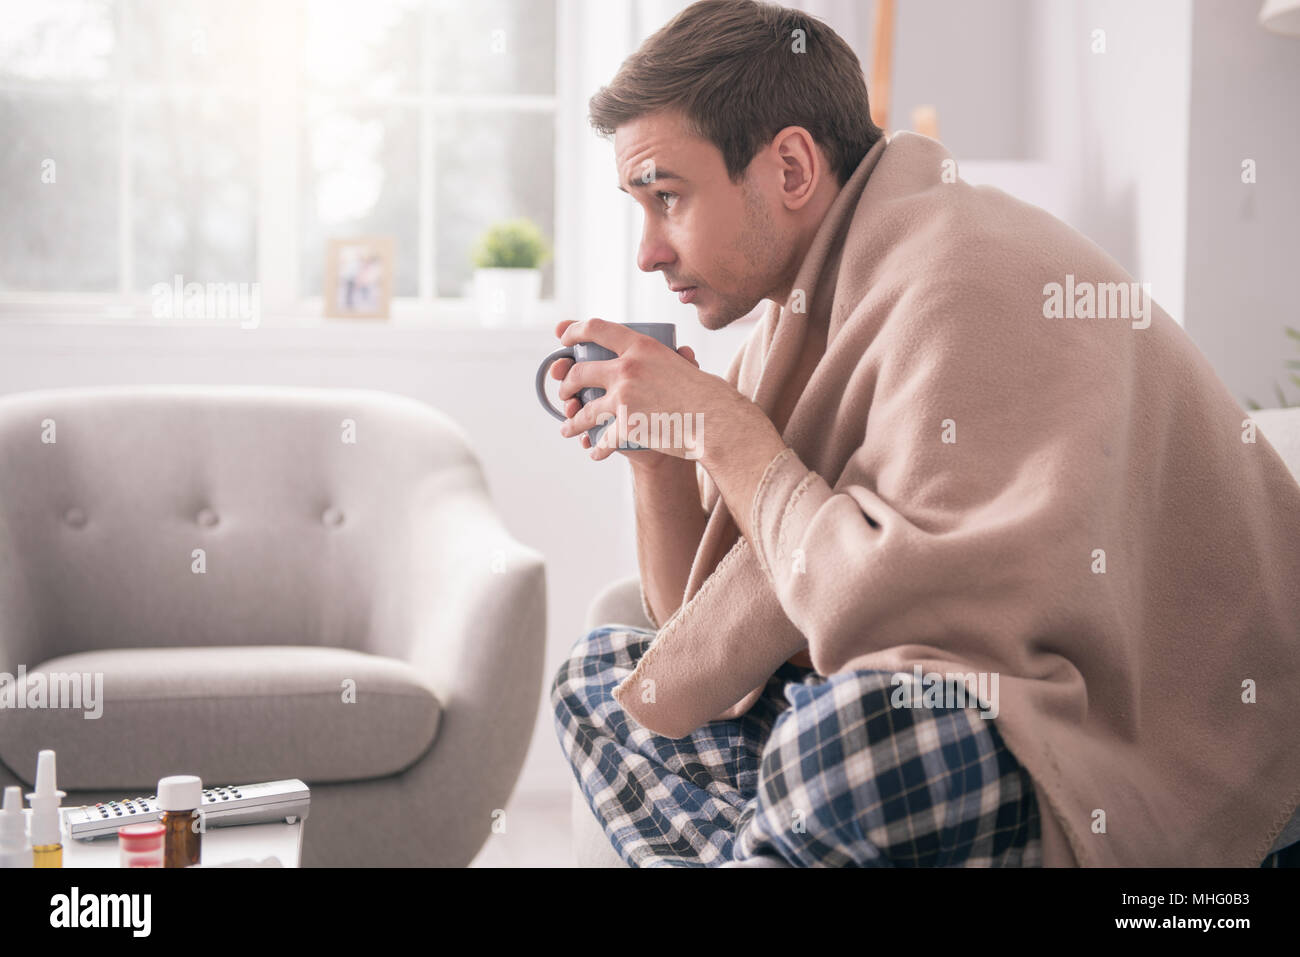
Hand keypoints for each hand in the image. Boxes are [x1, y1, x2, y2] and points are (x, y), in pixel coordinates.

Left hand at [550, 318, 721, 463]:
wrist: (716, 422)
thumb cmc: (708, 395)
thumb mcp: (687, 365)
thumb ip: (678, 358)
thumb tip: (683, 352)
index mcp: (640, 346)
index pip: (595, 328)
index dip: (573, 330)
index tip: (563, 338)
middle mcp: (627, 368)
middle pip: (580, 373)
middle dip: (566, 385)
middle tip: (565, 395)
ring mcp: (624, 397)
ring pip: (583, 411)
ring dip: (572, 422)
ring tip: (568, 429)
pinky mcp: (626, 425)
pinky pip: (602, 439)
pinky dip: (597, 449)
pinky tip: (595, 453)